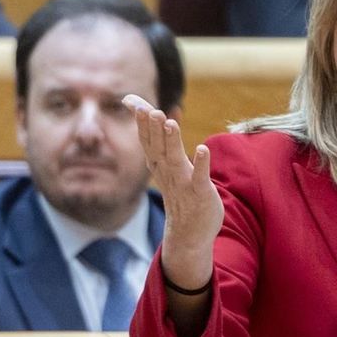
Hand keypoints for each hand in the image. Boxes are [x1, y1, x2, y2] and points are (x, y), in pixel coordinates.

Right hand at [124, 95, 222, 292]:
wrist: (188, 233)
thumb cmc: (180, 194)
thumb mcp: (168, 166)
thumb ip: (163, 141)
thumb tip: (159, 113)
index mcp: (159, 166)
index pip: (148, 141)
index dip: (141, 123)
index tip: (133, 103)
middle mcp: (167, 173)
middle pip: (158, 147)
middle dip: (152, 128)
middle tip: (149, 109)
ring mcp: (183, 183)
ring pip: (175, 159)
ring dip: (172, 141)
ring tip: (170, 122)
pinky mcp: (200, 193)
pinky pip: (200, 177)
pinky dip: (201, 164)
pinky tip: (203, 149)